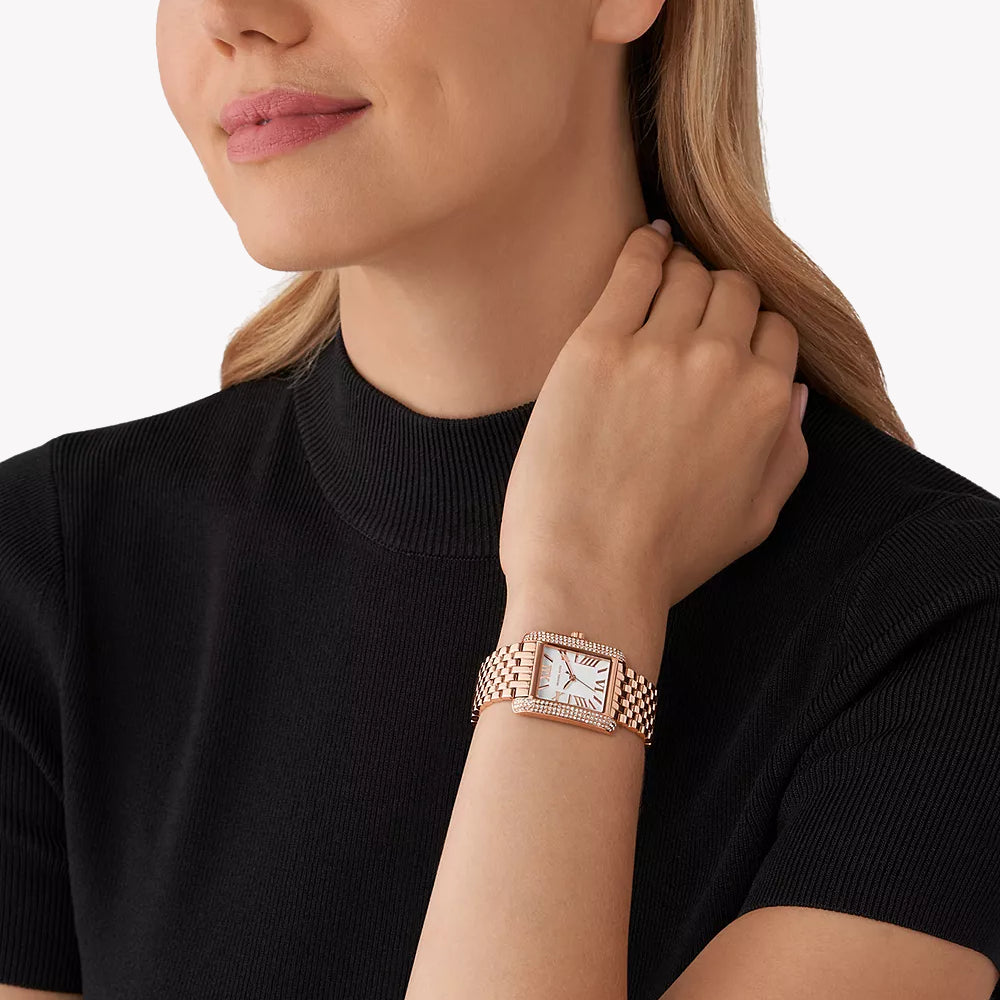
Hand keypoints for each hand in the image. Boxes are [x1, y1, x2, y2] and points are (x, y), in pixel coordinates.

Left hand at [499, 221, 807, 613]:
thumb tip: (798, 391)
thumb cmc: (668, 556)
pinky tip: (644, 242)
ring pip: (688, 273)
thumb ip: (790, 449)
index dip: (752, 330)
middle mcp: (721, 364)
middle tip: (691, 307)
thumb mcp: (757, 517)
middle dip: (720, 296)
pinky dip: (645, 246)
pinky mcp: (596, 345)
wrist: (588, 572)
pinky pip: (633, 267)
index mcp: (768, 403)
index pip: (776, 330)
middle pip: (735, 291)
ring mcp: (658, 350)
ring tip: (666, 273)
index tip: (726, 334)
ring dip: (683, 269)